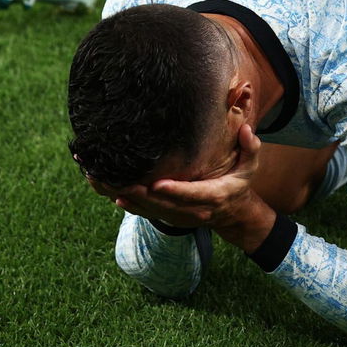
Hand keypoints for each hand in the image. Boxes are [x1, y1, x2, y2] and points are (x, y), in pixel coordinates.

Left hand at [89, 125, 275, 251]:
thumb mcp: (251, 167)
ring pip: (144, 208)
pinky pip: (138, 208)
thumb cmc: (239, 184)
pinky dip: (119, 197)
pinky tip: (101, 185)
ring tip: (95, 176)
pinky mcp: (164, 215)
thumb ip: (251, 148)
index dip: (174, 191)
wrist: (232, 214)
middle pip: (160, 204)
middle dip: (136, 192)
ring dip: (119, 193)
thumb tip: (247, 131)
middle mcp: (191, 210)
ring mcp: (175, 216)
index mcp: (213, 197)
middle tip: (114, 178)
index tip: (157, 184)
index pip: (191, 195)